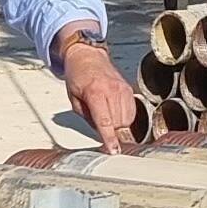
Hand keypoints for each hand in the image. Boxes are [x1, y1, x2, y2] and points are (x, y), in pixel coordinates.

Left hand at [57, 31, 137, 151]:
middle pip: (118, 123)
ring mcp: (123, 89)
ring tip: (105, 112)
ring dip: (117, 123)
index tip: (114, 150)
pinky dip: (124, 116)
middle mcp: (112, 90)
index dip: (109, 138)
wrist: (87, 56)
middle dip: (109, 129)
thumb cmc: (78, 76)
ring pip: (126, 120)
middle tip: (98, 119)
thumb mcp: (74, 99)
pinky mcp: (129, 90)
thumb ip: (87, 117)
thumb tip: (100, 132)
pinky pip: (132, 112)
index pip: (105, 121)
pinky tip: (114, 110)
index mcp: (95, 92)